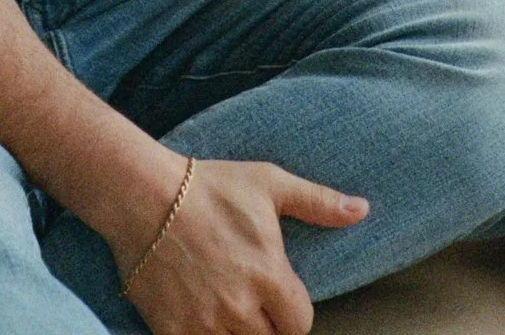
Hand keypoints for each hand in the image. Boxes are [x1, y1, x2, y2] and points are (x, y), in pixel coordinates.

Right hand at [118, 158, 367, 334]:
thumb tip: (362, 210)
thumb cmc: (209, 187)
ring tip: (225, 307)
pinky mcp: (171, 330)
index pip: (300, 326)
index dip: (293, 315)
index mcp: (268, 276)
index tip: (281, 301)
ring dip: (235, 332)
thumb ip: (318, 202)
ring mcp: (204, 322)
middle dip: (264, 326)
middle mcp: (239, 307)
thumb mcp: (268, 184)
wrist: (142, 195)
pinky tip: (200, 316)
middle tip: (250, 302)